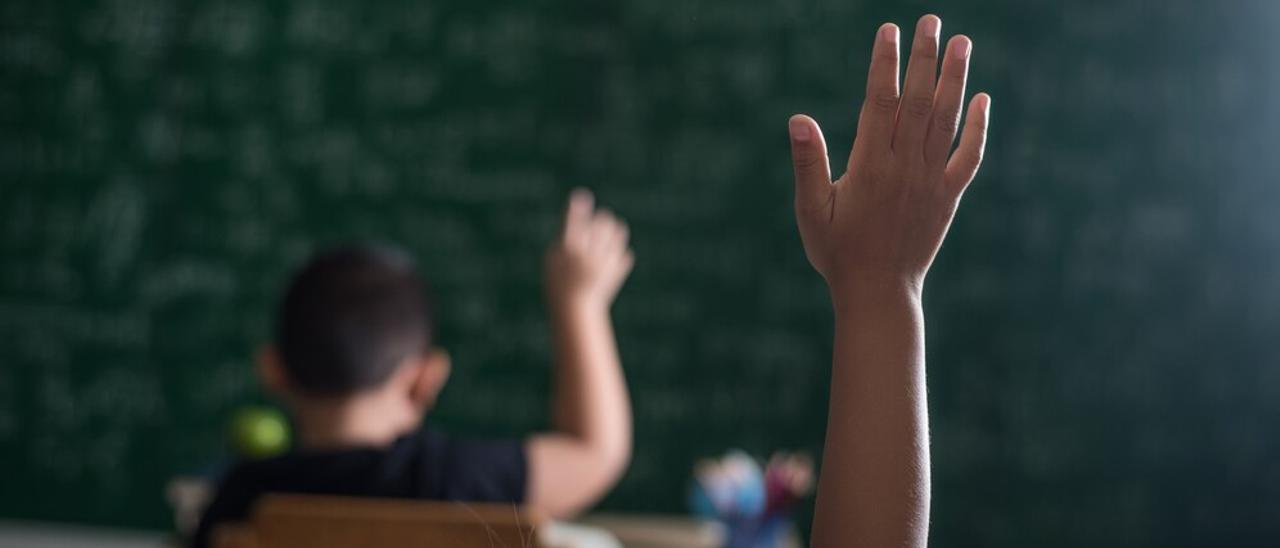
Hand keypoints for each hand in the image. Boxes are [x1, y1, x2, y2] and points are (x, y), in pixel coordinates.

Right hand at [545, 189, 634, 308]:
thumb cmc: (559, 282)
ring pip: (618, 231)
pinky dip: (617, 253)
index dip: (577, 208)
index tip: (581, 196)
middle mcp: (589, 255)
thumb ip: (566, 234)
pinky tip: (606, 261)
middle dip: (599, 219)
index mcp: (569, 251)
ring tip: (604, 237)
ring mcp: (606, 262)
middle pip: (602, 221)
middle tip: (595, 224)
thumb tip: (582, 209)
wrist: (576, 310)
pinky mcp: (618, 269)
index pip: (574, 223)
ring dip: (612, 230)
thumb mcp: (553, 259)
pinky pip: (624, 251)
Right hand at [788, 15, 989, 297]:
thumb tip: (798, 120)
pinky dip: (977, 127)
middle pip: (919, 100)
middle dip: (925, 57)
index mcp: (871, 166)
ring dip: (955, 78)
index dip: (885, 63)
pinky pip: (968, 156)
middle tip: (931, 19)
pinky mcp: (948, 197)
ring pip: (947, 119)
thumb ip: (807, 163)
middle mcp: (906, 167)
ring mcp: (931, 181)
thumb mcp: (810, 210)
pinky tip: (982, 99)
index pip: (881, 101)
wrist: (878, 292)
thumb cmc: (836, 252)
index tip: (888, 31)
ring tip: (961, 42)